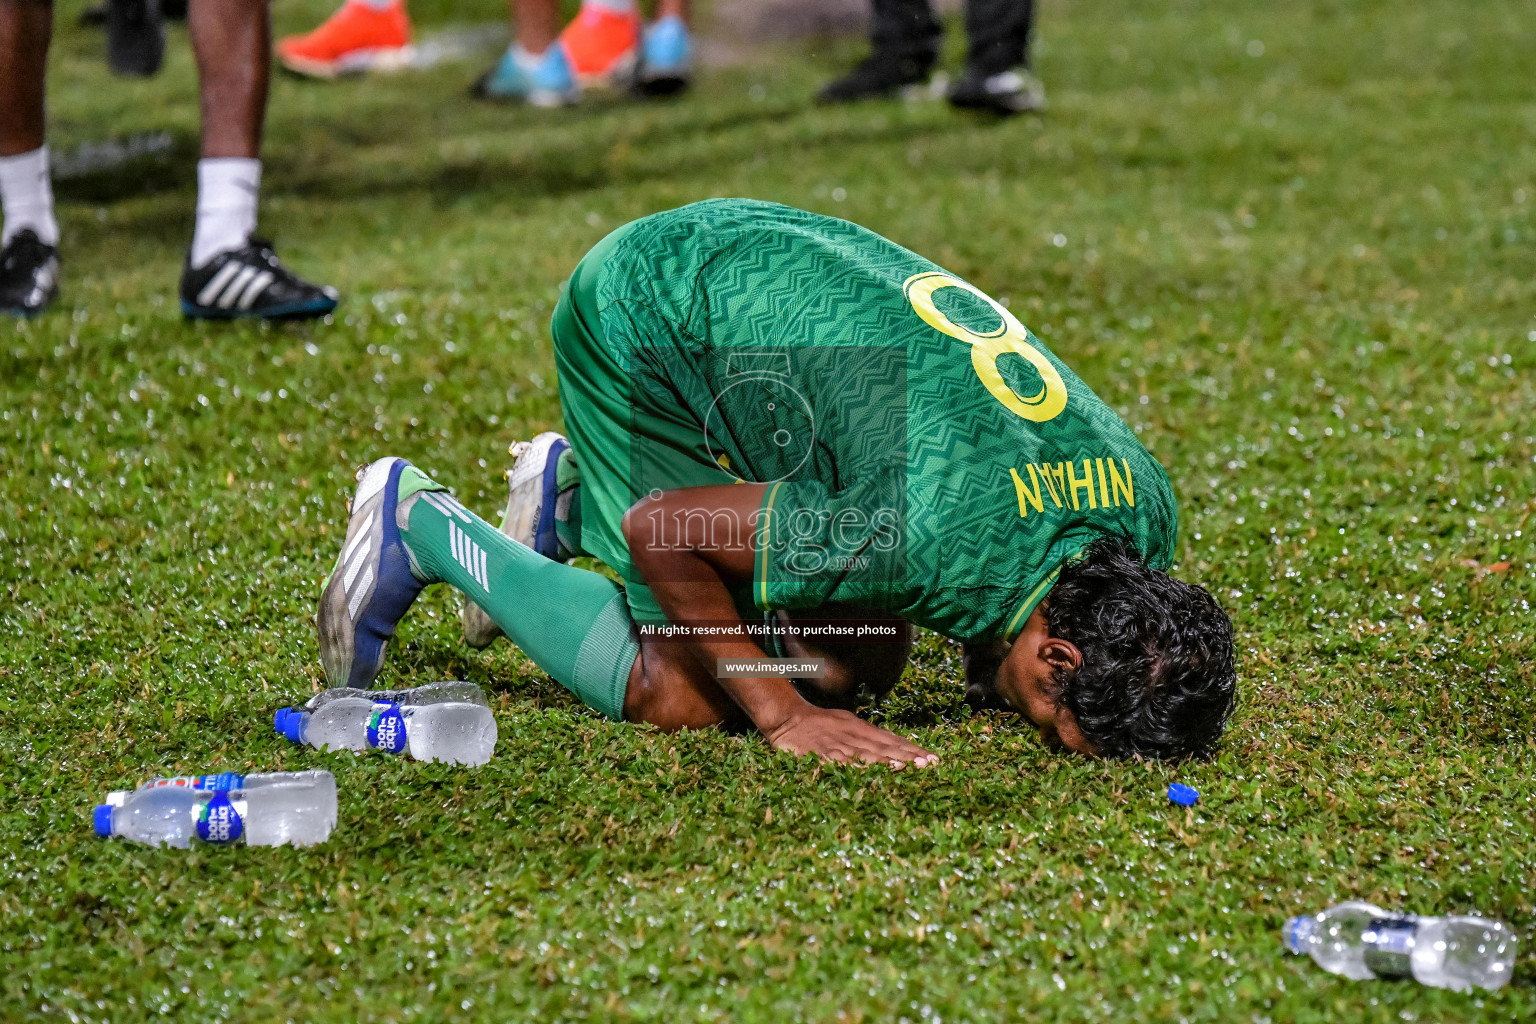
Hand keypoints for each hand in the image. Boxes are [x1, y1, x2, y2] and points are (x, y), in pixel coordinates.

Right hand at [763, 706, 937, 768]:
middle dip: (909, 757)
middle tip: (931, 765)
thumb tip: (895, 748)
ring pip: (867, 754)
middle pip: (886, 747)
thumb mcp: (848, 724)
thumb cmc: (820, 724)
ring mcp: (839, 744)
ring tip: (909, 767)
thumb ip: (869, 736)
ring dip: (888, 761)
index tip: (934, 759)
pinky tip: (868, 772)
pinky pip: (841, 761)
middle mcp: (854, 736)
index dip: (913, 750)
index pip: (893, 740)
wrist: (788, 717)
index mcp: (862, 729)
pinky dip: (856, 766)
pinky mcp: (822, 753)